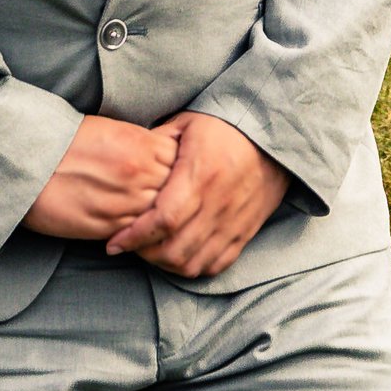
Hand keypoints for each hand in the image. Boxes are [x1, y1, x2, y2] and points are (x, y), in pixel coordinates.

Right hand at [21, 112, 178, 241]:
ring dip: (159, 218)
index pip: (182, 162)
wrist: (28, 160)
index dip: (180, 170)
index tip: (175, 175)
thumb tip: (163, 161)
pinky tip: (137, 228)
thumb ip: (143, 146)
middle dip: (175, 196)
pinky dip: (141, 232)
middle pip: (176, 191)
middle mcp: (139, 172)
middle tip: (172, 201)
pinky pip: (138, 234)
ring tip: (156, 218)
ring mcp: (125, 201)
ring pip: (160, 215)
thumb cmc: (66, 140)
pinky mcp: (107, 225)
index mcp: (141, 144)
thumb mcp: (112, 130)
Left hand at [104, 111, 287, 279]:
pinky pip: (218, 264)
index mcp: (201, 175)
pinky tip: (179, 256)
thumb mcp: (187, 123)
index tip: (114, 242)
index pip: (163, 220)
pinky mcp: (246, 231)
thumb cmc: (225, 125)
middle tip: (129, 246)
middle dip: (145, 254)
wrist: (275, 135)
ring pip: (194, 263)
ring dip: (167, 264)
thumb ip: (155, 143)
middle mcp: (219, 203)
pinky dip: (195, 267)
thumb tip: (126, 160)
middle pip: (175, 249)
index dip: (135, 236)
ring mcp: (235, 221)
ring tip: (151, 252)